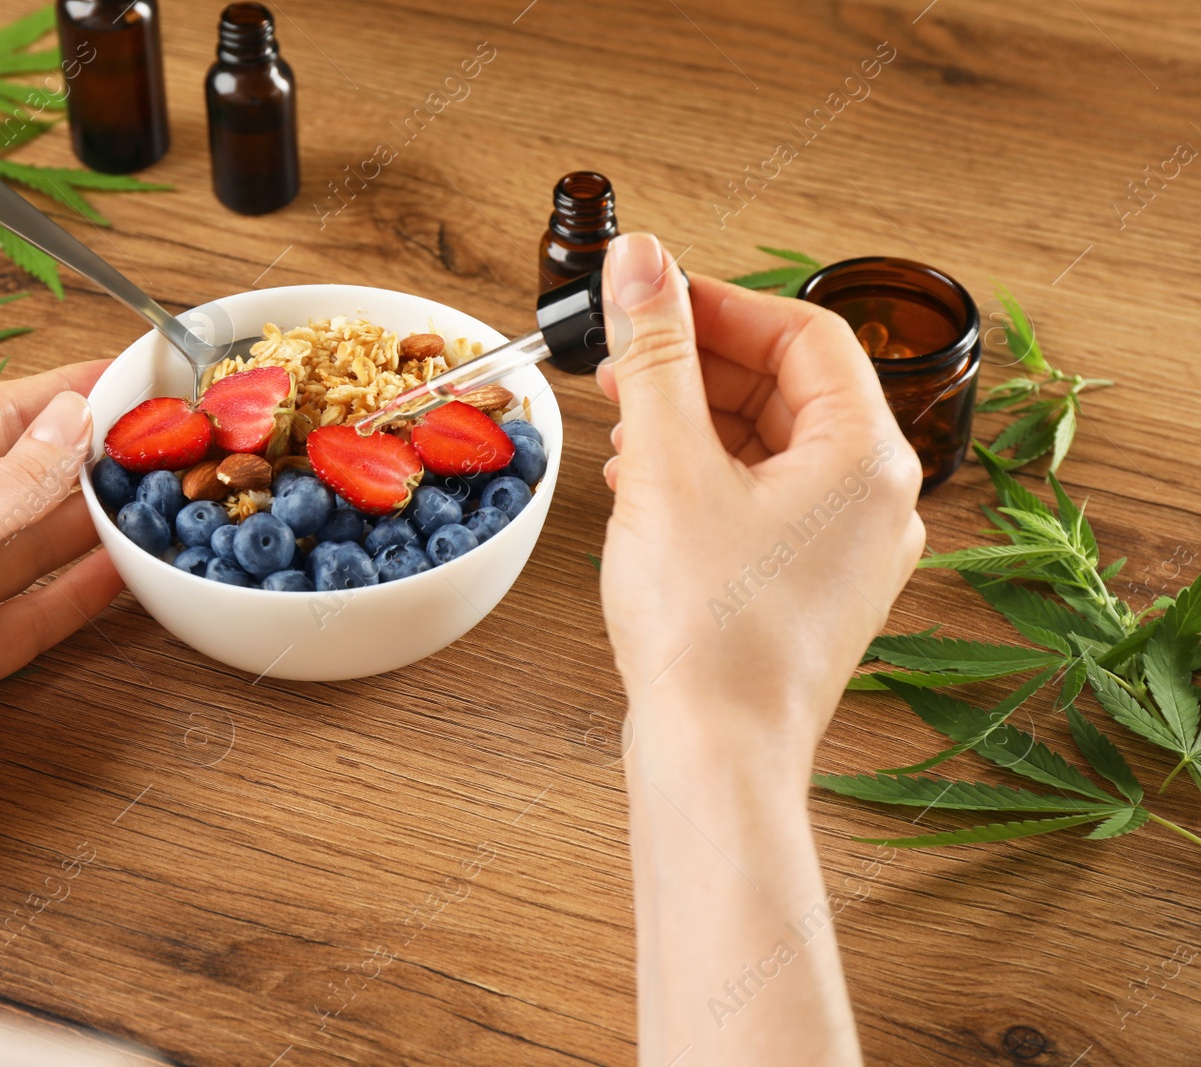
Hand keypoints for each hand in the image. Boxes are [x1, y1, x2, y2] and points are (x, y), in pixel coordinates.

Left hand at [0, 363, 124, 873]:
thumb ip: (16, 480)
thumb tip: (73, 419)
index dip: (59, 394)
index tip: (123, 378)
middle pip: (20, 481)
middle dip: (85, 461)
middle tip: (159, 444)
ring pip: (35, 548)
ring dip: (92, 528)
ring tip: (156, 502)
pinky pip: (37, 612)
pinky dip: (81, 594)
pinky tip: (127, 575)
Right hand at [595, 233, 923, 763]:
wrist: (716, 755)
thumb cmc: (708, 628)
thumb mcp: (668, 465)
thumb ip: (656, 353)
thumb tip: (643, 260)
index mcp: (867, 456)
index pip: (805, 332)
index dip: (722, 304)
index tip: (654, 299)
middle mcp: (875, 500)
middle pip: (789, 388)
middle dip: (700, 365)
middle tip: (627, 360)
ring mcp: (846, 550)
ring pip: (771, 447)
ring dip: (695, 421)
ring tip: (624, 424)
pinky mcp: (808, 588)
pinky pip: (763, 502)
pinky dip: (706, 478)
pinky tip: (644, 487)